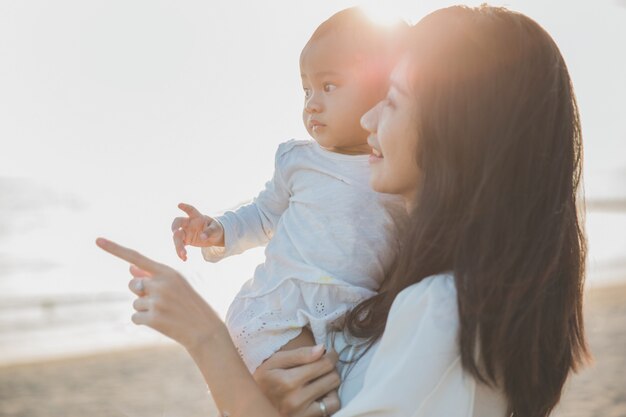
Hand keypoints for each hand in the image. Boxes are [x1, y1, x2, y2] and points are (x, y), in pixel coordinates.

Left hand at [95, 237, 222, 351]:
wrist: (205, 330)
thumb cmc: (189, 305)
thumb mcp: (176, 285)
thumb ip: (152, 276)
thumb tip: (129, 269)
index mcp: (168, 272)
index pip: (136, 258)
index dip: (115, 249)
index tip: (97, 240)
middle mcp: (161, 283)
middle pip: (133, 284)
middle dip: (140, 292)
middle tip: (160, 301)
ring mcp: (157, 301)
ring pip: (134, 303)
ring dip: (145, 309)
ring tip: (166, 313)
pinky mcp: (153, 319)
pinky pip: (135, 318)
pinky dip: (143, 322)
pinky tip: (161, 323)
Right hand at [171, 202, 224, 260]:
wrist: (214, 236)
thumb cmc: (215, 228)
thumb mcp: (216, 229)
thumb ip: (209, 231)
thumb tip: (202, 237)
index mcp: (197, 216)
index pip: (190, 210)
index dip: (185, 207)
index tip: (179, 205)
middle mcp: (189, 223)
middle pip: (178, 223)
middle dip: (174, 227)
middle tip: (175, 233)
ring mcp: (186, 232)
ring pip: (177, 237)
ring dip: (178, 246)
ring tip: (183, 255)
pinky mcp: (185, 240)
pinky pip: (180, 246)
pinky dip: (181, 253)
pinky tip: (184, 259)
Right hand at [254, 346, 340, 416]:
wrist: (254, 406)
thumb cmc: (265, 380)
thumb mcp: (275, 361)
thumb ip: (299, 354)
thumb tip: (322, 348)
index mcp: (287, 381)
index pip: (324, 364)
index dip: (331, 356)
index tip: (329, 353)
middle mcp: (295, 399)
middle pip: (332, 377)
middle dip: (331, 369)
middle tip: (324, 365)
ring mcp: (301, 413)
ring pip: (334, 394)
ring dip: (331, 385)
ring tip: (320, 380)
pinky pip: (331, 408)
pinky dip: (329, 400)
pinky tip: (319, 394)